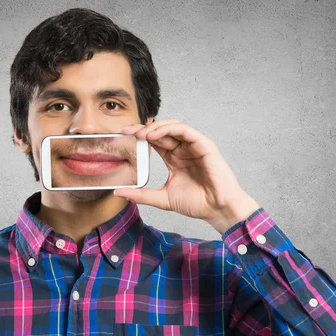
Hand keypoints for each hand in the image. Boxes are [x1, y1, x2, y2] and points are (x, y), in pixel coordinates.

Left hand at [113, 119, 260, 234]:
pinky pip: (185, 130)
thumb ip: (141, 195)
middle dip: (143, 128)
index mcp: (174, 158)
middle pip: (161, 131)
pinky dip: (169, 128)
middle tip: (126, 130)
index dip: (139, 135)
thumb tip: (118, 193)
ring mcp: (194, 146)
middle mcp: (183, 149)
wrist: (217, 210)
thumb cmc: (197, 203)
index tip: (122, 135)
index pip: (154, 140)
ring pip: (173, 126)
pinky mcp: (204, 144)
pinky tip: (155, 134)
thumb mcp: (162, 198)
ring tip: (140, 133)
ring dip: (155, 127)